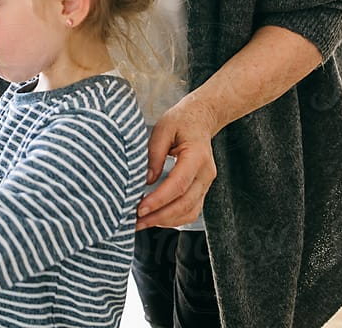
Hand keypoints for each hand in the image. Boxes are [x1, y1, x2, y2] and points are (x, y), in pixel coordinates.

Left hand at [136, 96, 219, 229]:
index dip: (159, 199)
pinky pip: (191, 210)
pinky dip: (173, 218)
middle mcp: (206, 173)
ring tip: (141, 223)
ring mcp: (206, 183)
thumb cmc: (181, 121)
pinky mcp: (202, 189)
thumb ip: (154, 153)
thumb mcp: (163, 128)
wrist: (201, 118)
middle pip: (184, 203)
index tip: (139, 209)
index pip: (178, 184)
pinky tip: (155, 218)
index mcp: (197, 156)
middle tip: (135, 222)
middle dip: (159, 217)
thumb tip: (146, 180)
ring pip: (189, 212)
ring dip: (165, 221)